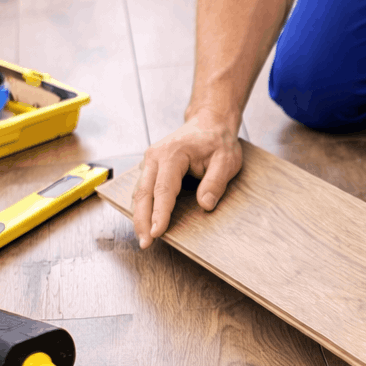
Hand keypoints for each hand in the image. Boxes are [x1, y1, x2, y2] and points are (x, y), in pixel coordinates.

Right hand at [132, 109, 242, 248]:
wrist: (209, 122)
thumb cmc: (218, 141)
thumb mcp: (227, 160)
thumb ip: (215, 182)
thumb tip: (205, 205)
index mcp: (173, 154)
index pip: (163, 190)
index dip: (159, 213)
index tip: (156, 233)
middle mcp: (155, 156)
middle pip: (143, 193)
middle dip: (142, 220)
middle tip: (145, 243)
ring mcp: (150, 161)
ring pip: (139, 192)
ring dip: (139, 216)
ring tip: (143, 238)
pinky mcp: (151, 167)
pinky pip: (143, 189)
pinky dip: (143, 207)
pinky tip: (145, 222)